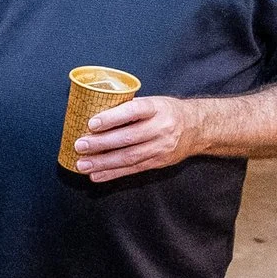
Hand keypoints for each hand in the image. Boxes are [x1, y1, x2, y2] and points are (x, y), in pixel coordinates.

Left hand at [69, 95, 205, 181]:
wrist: (196, 128)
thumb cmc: (166, 112)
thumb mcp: (153, 102)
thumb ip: (129, 108)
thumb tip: (95, 110)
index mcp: (156, 108)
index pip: (133, 111)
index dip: (112, 118)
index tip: (91, 123)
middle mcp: (160, 128)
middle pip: (128, 138)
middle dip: (101, 143)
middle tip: (80, 145)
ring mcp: (160, 147)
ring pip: (128, 157)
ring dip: (102, 163)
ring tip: (83, 164)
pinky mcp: (158, 162)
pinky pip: (132, 170)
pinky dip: (112, 173)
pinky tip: (96, 175)